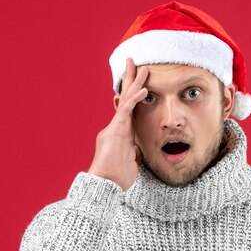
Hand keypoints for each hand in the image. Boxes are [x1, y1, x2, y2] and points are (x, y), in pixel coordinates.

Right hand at [88, 58, 148, 190]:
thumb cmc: (117, 178)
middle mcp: (116, 127)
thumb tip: (137, 151)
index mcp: (121, 133)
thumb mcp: (130, 163)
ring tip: (144, 69)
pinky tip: (144, 90)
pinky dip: (135, 99)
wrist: (105, 185)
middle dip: (132, 81)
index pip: (130, 110)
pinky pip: (127, 111)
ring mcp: (114, 128)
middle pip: (126, 98)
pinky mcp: (115, 131)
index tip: (140, 83)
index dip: (134, 96)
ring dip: (136, 83)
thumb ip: (133, 153)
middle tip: (137, 64)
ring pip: (126, 100)